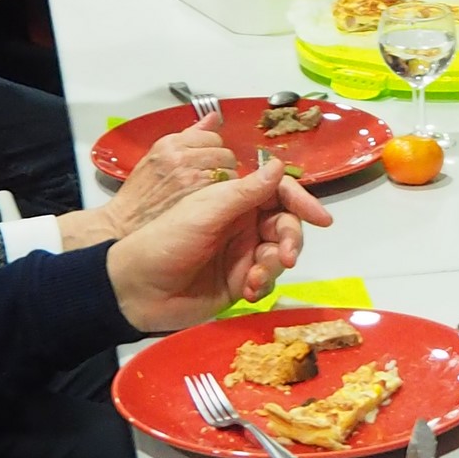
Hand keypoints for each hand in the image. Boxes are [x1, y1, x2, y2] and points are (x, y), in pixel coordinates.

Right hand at [100, 112, 237, 236]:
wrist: (125, 222)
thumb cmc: (139, 193)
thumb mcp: (157, 155)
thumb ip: (188, 136)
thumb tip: (212, 117)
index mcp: (170, 144)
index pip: (211, 135)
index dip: (212, 148)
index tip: (207, 157)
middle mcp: (181, 157)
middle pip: (224, 151)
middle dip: (221, 163)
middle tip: (211, 175)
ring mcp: (191, 176)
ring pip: (230, 169)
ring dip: (225, 179)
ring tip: (210, 188)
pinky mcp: (199, 195)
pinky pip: (227, 187)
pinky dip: (224, 193)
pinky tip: (211, 199)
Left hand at [105, 153, 332, 331]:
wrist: (136, 291)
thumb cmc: (165, 241)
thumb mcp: (206, 211)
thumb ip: (245, 191)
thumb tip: (279, 165)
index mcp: (234, 199)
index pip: (279, 193)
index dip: (302, 202)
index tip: (322, 218)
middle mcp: (243, 223)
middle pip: (286, 225)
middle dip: (291, 239)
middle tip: (285, 257)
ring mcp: (243, 254)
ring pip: (280, 254)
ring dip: (275, 265)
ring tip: (255, 278)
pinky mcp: (240, 282)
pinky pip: (268, 281)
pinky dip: (265, 285)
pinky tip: (250, 292)